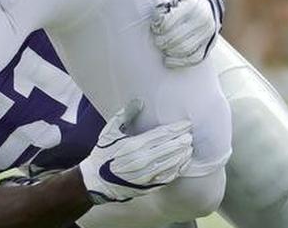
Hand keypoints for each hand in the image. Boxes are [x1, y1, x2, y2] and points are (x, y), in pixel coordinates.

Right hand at [78, 99, 192, 204]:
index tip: (186, 124)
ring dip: (183, 154)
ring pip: (172, 163)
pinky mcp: (149, 185)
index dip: (176, 129)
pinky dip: (178, 169)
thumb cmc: (103, 154)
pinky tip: (183, 163)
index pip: (162, 135)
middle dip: (182, 141)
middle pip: (170, 148)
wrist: (97, 181)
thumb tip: (139, 102)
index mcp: (133, 145)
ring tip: (189, 147)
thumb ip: (124, 116)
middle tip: (190, 135)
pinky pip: (169, 177)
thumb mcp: (109, 132)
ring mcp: (147, 174)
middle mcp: (142, 160)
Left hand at [150, 0, 223, 67]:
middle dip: (162, 41)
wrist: (208, 2)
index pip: (168, 23)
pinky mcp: (209, 44)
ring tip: (162, 47)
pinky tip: (168, 61)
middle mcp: (202, 20)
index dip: (157, 28)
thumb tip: (157, 20)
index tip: (154, 27)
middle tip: (157, 40)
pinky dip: (180, 62)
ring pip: (185, 49)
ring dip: (169, 51)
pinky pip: (194, 58)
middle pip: (176, 38)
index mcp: (192, 5)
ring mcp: (208, 33)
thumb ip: (162, 3)